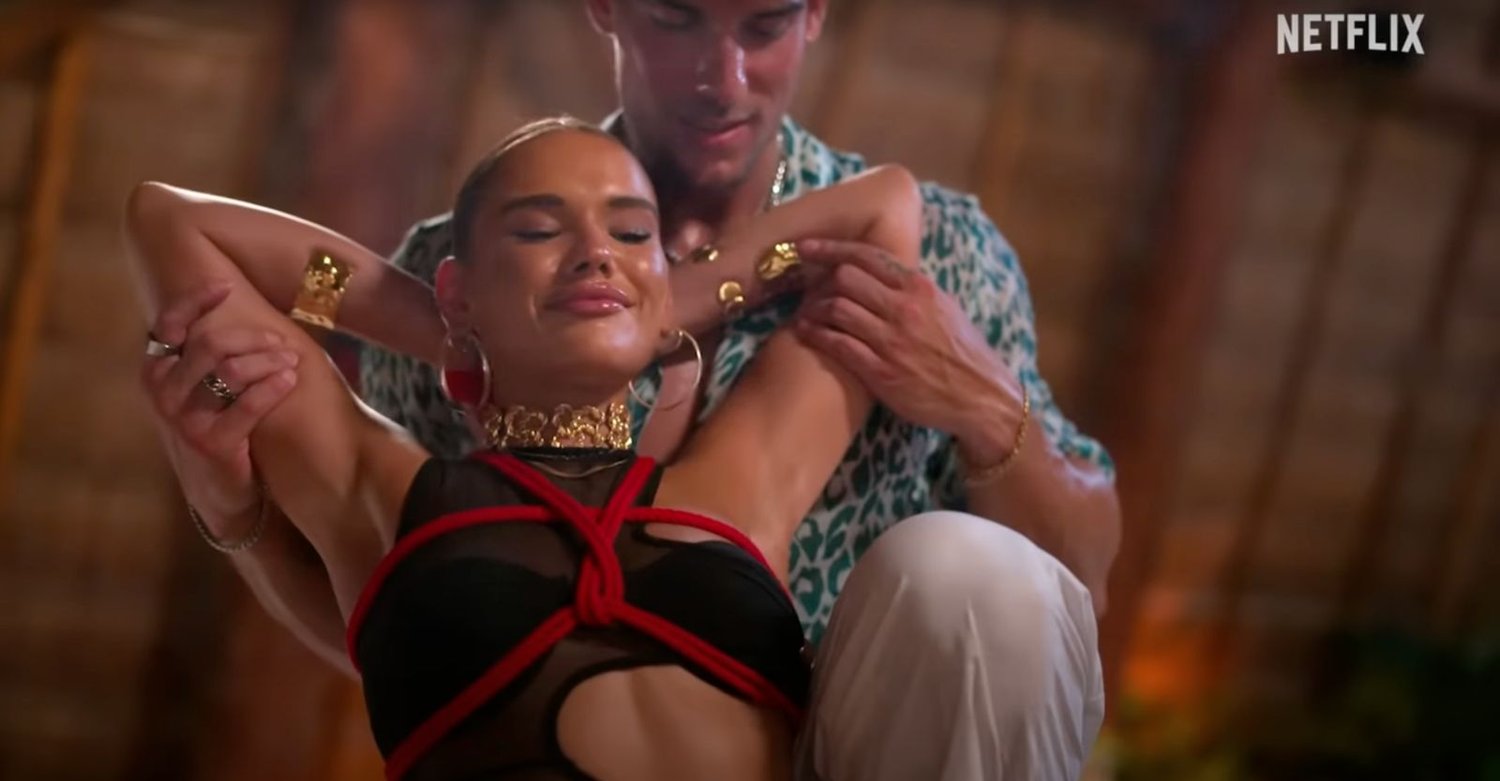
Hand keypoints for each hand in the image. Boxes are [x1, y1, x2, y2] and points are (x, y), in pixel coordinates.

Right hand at [141, 285, 298, 530]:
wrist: (220, 489)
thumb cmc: (216, 424)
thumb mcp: (201, 386)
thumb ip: (205, 351)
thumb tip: (229, 294)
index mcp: (157, 370)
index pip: (169, 324)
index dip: (196, 301)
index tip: (227, 287)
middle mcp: (162, 392)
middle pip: (210, 343)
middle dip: (252, 337)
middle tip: (281, 341)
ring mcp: (182, 419)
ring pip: (230, 371)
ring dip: (268, 360)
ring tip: (292, 359)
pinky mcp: (209, 443)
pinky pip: (247, 406)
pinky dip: (273, 387)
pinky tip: (291, 379)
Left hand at [792, 239, 1024, 459]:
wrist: (982, 397)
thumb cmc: (963, 353)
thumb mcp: (944, 308)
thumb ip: (912, 289)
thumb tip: (880, 272)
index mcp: (920, 288)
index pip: (867, 255)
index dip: (830, 248)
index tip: (807, 247)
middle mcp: (905, 309)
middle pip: (845, 278)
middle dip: (820, 281)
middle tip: (806, 288)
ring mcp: (892, 341)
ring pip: (837, 309)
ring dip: (813, 309)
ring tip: (804, 313)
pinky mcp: (881, 373)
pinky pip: (838, 345)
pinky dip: (816, 335)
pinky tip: (806, 333)